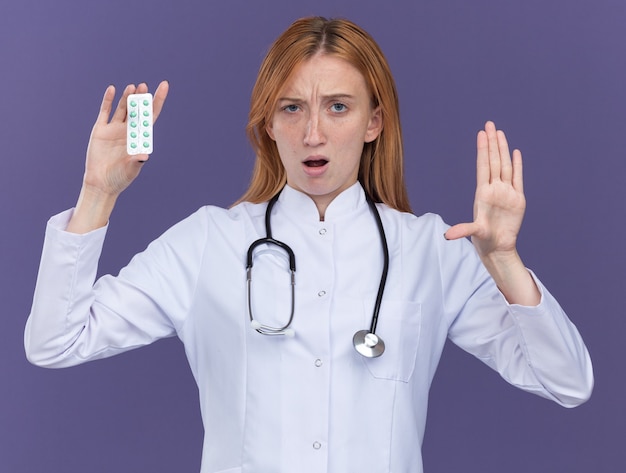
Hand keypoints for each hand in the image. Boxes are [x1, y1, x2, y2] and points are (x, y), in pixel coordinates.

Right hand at [66, 81, 168, 233]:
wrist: (101, 183)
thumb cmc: (119, 178)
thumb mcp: (130, 170)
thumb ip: (136, 162)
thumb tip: (144, 155)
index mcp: (140, 138)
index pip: (151, 116)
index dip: (157, 101)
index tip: (164, 87)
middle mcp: (128, 131)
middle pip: (137, 110)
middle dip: (141, 98)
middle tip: (144, 86)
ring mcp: (114, 129)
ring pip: (122, 108)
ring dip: (127, 97)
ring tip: (132, 87)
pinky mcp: (100, 130)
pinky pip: (105, 112)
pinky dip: (108, 100)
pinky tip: (112, 89)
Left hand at [444, 121, 524, 258]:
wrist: (499, 247)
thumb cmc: (484, 239)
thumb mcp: (473, 233)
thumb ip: (463, 231)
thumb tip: (447, 236)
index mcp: (483, 193)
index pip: (483, 166)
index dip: (482, 150)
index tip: (481, 134)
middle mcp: (494, 189)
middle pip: (494, 161)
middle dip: (492, 143)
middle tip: (489, 124)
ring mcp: (506, 192)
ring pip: (505, 165)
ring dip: (503, 149)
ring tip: (500, 133)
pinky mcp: (518, 198)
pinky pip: (518, 178)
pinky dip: (517, 165)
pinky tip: (515, 152)